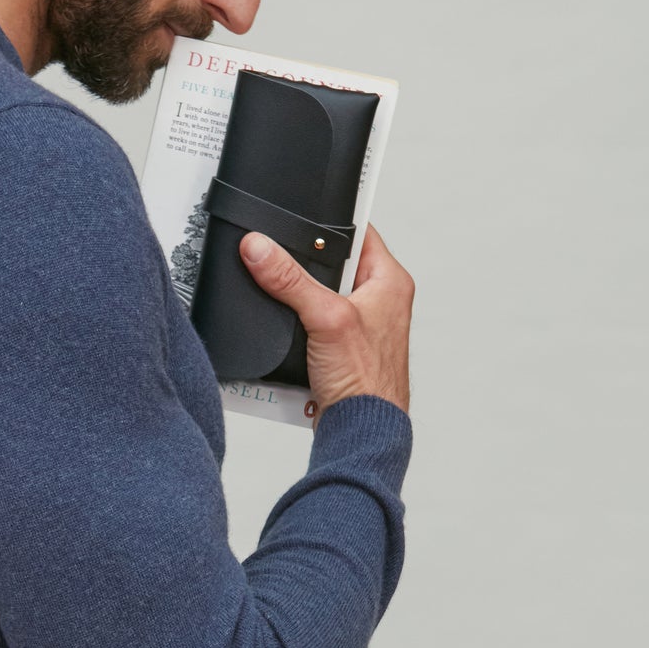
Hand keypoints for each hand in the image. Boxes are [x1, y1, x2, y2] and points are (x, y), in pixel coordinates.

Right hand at [237, 222, 413, 425]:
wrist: (361, 430)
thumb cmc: (367, 381)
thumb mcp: (324, 317)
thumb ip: (290, 280)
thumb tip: (259, 248)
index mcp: (390, 281)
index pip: (359, 231)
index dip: (329, 223)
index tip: (299, 217)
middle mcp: (379, 300)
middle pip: (331, 265)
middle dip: (305, 269)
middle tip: (285, 267)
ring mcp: (359, 325)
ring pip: (318, 297)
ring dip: (299, 303)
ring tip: (292, 308)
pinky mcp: (341, 348)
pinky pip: (312, 325)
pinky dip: (298, 328)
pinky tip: (291, 334)